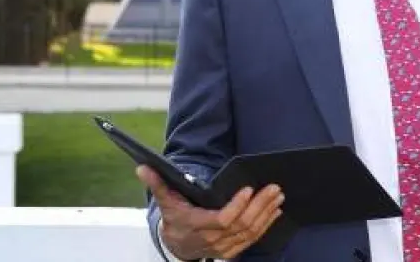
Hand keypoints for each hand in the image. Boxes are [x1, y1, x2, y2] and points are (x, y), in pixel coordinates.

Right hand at [136, 165, 284, 259]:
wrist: (177, 246)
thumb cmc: (174, 219)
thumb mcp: (165, 201)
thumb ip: (157, 183)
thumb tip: (142, 167)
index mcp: (198, 225)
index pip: (222, 219)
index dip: (236, 206)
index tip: (247, 189)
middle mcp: (213, 240)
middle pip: (242, 225)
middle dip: (260, 206)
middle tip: (273, 188)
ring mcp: (225, 247)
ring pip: (251, 232)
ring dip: (267, 213)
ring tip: (277, 196)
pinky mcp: (233, 250)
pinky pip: (253, 239)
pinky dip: (266, 225)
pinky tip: (275, 211)